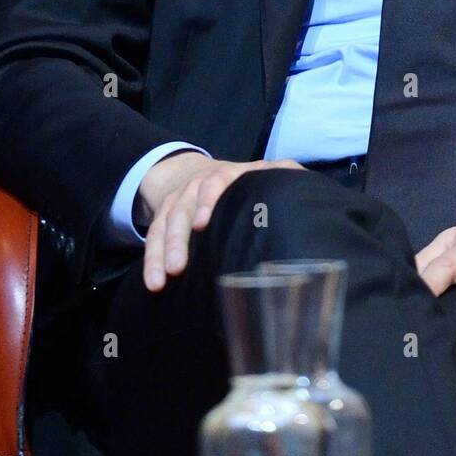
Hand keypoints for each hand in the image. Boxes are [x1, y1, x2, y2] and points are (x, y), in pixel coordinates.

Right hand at [136, 153, 304, 291]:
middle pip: (182, 209)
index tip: (203, 222)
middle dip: (179, 238)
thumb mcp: (262, 172)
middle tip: (179, 266)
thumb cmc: (241, 182)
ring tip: (161, 282)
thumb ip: (283, 174)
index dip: (208, 200)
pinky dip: (151, 261)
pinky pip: (153, 238)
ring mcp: (177, 201)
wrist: (196, 171)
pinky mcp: (163, 217)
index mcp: (225, 176)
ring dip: (161, 254)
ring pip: (164, 226)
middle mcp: (196, 187)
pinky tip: (153, 283)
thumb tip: (305, 184)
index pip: (215, 183)